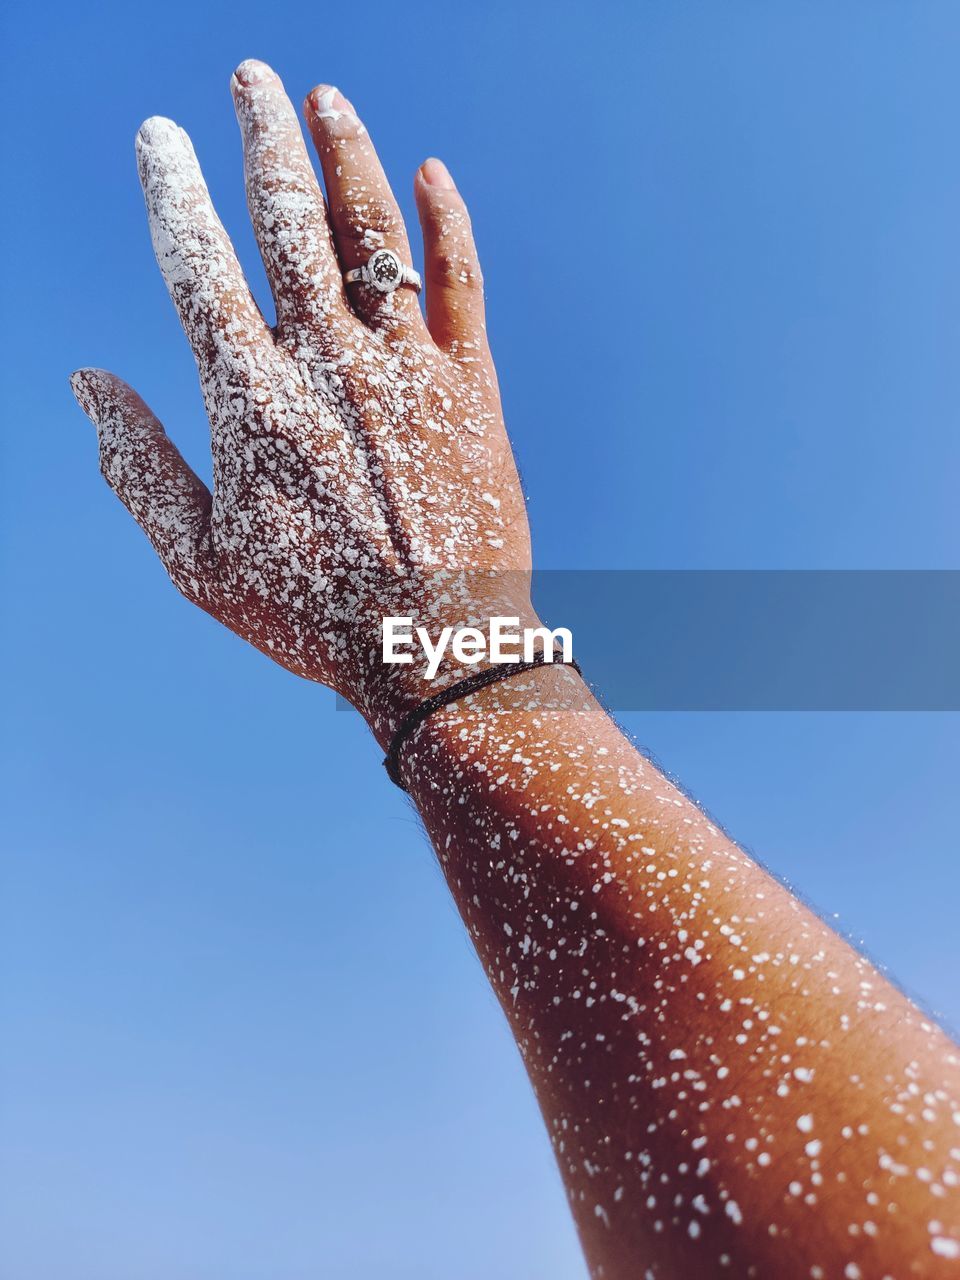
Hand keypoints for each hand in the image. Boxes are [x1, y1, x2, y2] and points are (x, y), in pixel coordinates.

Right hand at [71, 60, 530, 739]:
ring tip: (325, 98)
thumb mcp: (199, 563)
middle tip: (250, 77)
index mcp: (252, 400)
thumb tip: (89, 384)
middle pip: (287, 221)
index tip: (161, 136)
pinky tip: (431, 174)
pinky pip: (461, 285)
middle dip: (263, 136)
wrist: (436, 652)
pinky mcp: (473, 389)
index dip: (175, 191)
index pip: (198, 266)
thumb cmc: (312, 618)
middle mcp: (328, 364)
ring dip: (346, 155)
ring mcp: (406, 371)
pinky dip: (447, 224)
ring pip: (373, 233)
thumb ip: (139, 467)